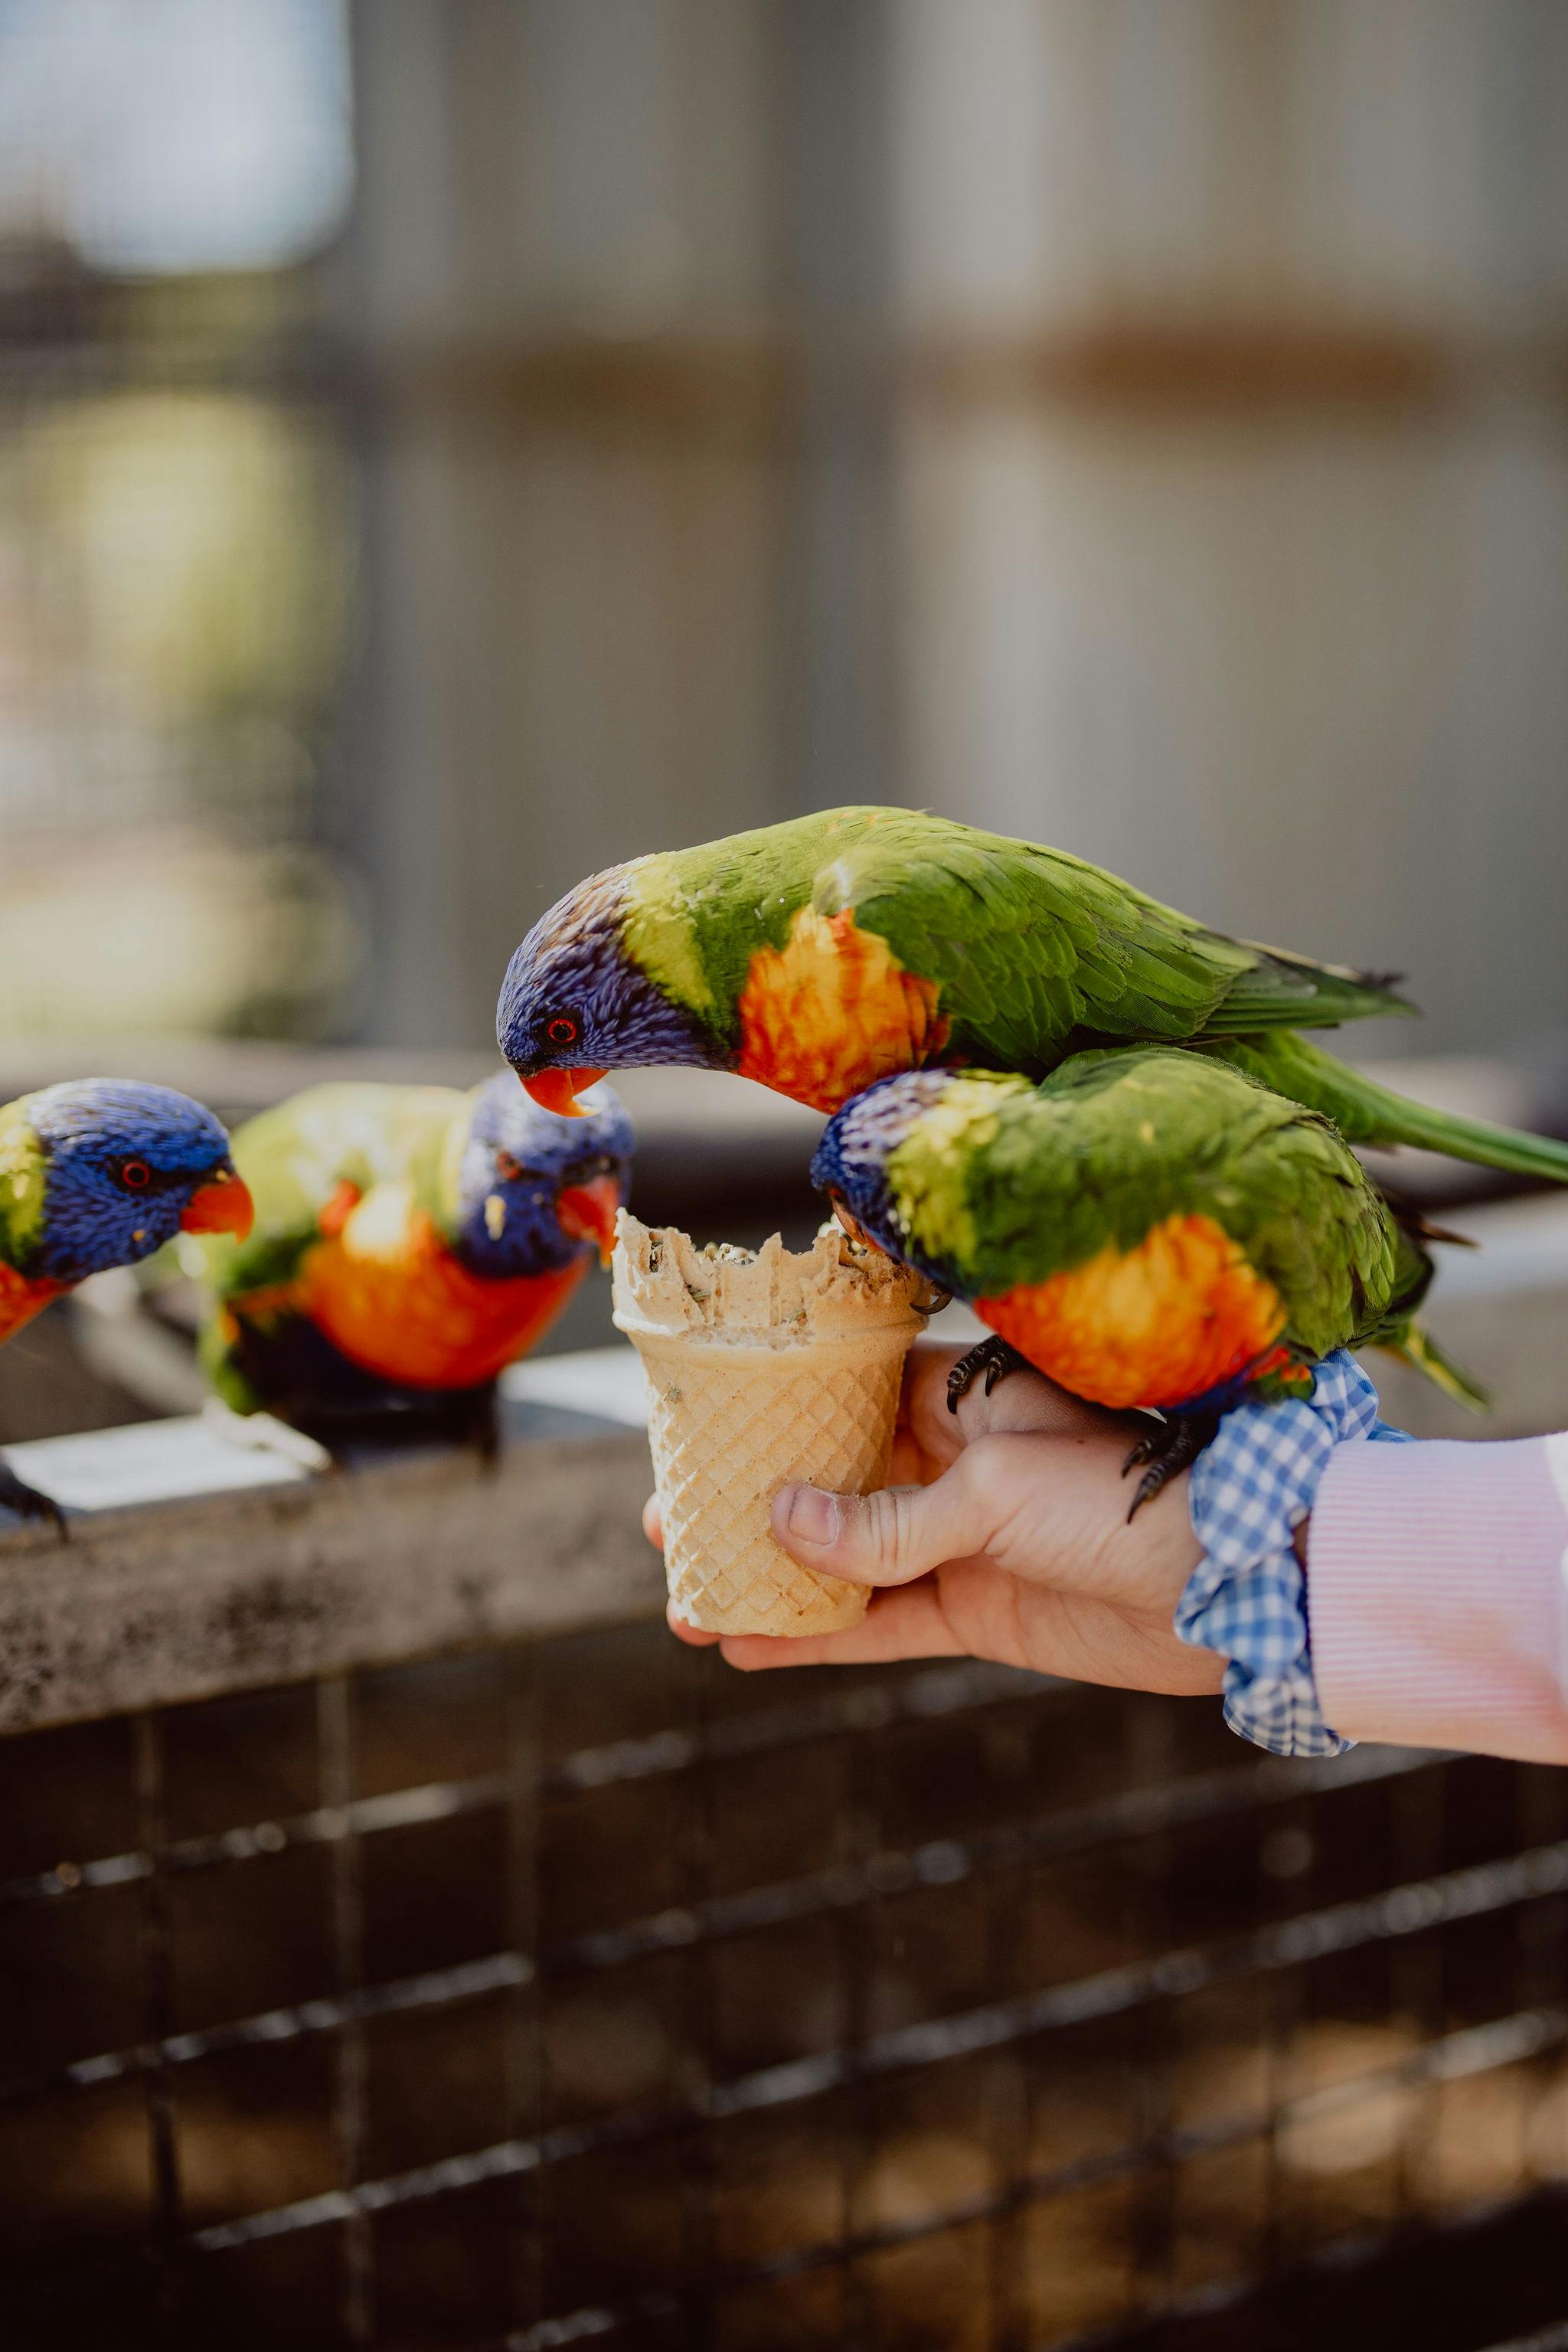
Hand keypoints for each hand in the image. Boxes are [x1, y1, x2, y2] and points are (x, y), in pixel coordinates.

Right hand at [644, 1340, 1221, 1693]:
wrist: (1239, 1590)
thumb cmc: (1130, 1502)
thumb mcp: (996, 1490)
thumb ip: (888, 1517)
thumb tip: (785, 1525)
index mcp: (967, 1394)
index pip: (850, 1389)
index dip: (776, 1407)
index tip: (702, 1421)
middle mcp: (955, 1462)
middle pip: (830, 1477)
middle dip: (750, 1498)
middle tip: (668, 1516)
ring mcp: (963, 1541)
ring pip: (842, 1557)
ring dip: (767, 1576)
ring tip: (685, 1594)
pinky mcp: (979, 1613)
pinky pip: (879, 1622)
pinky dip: (815, 1636)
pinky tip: (747, 1645)